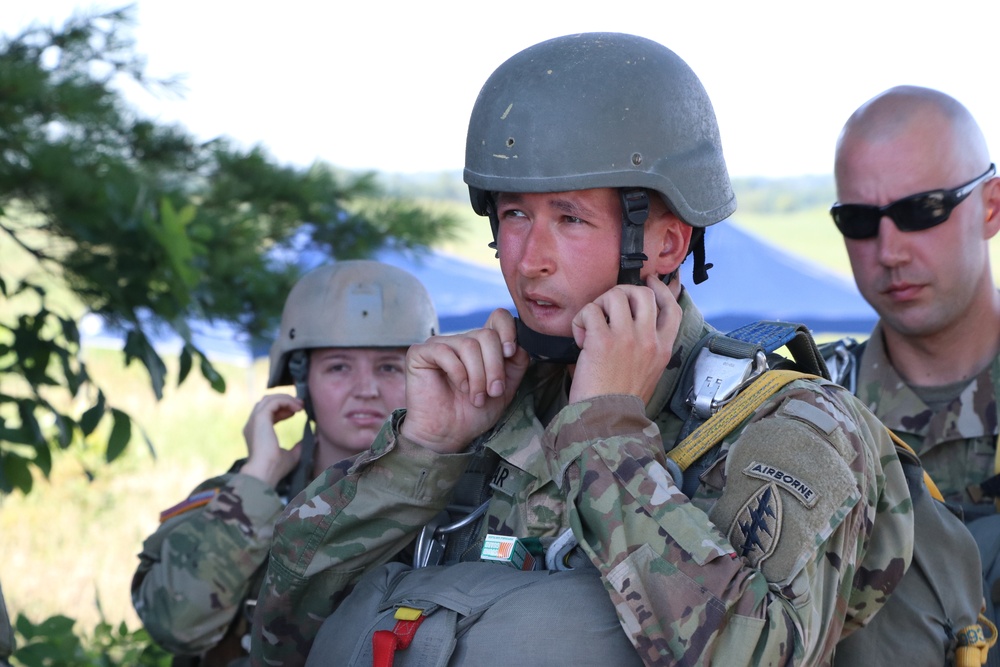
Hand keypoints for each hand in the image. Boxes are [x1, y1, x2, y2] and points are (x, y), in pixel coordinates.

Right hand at [239, 393, 303, 487]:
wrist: (264, 472)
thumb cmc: (276, 467)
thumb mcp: (292, 456)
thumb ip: (299, 446)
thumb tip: (313, 439)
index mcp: (256, 432)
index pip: (268, 413)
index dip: (283, 409)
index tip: (297, 411)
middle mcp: (252, 424)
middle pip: (266, 402)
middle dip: (284, 400)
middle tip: (301, 405)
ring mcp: (254, 420)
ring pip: (269, 399)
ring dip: (286, 399)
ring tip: (300, 405)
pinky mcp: (259, 418)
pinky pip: (273, 402)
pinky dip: (285, 401)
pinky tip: (297, 408)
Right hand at [400, 308, 529, 452]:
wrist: (450, 435)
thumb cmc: (474, 413)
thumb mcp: (505, 388)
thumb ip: (516, 364)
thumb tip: (520, 344)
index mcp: (482, 345)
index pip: (498, 317)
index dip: (508, 330)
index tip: (510, 353)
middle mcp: (461, 340)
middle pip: (487, 335)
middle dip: (494, 366)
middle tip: (493, 392)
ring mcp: (440, 345)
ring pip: (469, 345)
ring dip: (478, 376)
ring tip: (476, 398)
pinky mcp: (420, 353)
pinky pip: (444, 351)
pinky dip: (458, 372)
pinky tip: (460, 388)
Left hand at [569, 275, 680, 403]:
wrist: (607, 420)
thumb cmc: (622, 400)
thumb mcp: (648, 372)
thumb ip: (648, 348)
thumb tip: (636, 326)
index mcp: (663, 348)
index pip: (672, 308)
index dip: (661, 289)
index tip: (649, 282)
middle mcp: (648, 339)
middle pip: (643, 294)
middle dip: (623, 292)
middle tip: (608, 304)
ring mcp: (626, 337)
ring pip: (616, 295)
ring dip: (599, 304)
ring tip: (592, 324)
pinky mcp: (602, 340)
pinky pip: (590, 311)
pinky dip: (580, 321)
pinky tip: (580, 339)